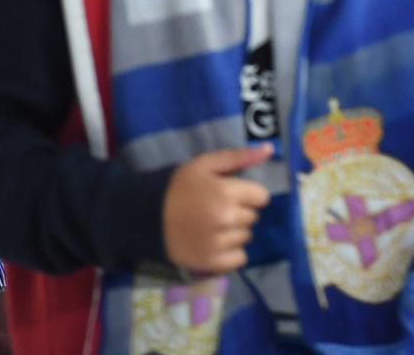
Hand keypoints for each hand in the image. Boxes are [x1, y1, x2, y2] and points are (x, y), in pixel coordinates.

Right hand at [161, 144, 271, 274]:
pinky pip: (239, 259)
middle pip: (253, 217)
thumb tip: (270, 150)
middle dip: (240, 211)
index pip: (262, 197)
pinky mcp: (209, 262)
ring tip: (213, 225)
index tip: (233, 194)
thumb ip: (239, 157)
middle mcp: (226, 219)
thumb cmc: (177, 186)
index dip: (249, 194)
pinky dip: (231, 253)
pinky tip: (215, 243)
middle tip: (218, 209)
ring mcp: (217, 243)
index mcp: (226, 193)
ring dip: (235, 232)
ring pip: (246, 237)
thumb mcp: (205, 164)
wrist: (144, 216)